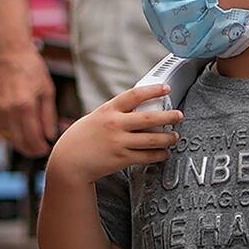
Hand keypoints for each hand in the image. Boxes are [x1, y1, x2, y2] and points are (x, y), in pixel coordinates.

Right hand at [0, 34, 58, 158]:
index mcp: (25, 105)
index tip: (47, 149)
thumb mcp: (47, 91)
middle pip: (19, 142)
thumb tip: (50, 136)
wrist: (10, 54)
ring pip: (7, 138)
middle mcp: (8, 110)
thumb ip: (48, 117)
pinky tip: (18, 132)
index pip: (33, 138)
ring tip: (31, 142)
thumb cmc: (32, 70)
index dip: (41, 148)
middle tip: (40, 150)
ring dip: (19, 144)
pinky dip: (9, 134)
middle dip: (30, 150)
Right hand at [45, 76, 180, 188]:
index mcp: (108, 110)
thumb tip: (140, 108)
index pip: (134, 95)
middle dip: (169, 116)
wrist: (69, 161)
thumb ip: (116, 113)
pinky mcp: (122, 159)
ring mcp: (119, 143)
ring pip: (152, 140)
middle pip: (149, 119)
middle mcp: (115, 125)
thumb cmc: (83, 137)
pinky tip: (164, 153)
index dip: (153, 90)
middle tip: (179, 115)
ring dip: (167, 138)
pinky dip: (159, 155)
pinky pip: (146, 156)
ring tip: (175, 136)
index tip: (166, 88)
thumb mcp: (97, 117)